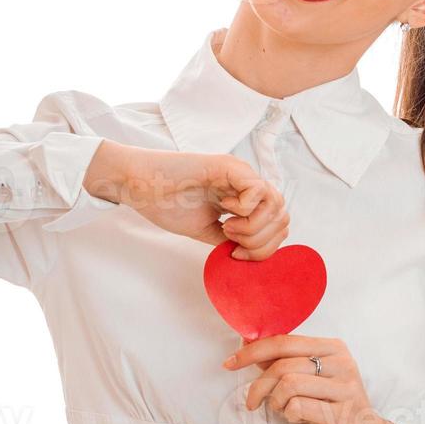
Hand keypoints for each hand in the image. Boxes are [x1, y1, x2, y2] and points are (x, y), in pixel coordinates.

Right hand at [96, 145, 289, 259]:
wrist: (141, 186)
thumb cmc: (166, 204)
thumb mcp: (206, 230)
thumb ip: (230, 239)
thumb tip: (251, 257)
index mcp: (244, 198)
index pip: (278, 224)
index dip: (265, 247)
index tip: (236, 254)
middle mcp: (247, 184)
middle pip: (283, 216)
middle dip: (262, 241)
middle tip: (233, 242)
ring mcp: (240, 173)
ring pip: (276, 204)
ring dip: (253, 226)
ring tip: (228, 227)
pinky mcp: (229, 167)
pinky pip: (256, 191)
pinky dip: (244, 210)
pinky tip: (223, 209)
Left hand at [224, 334, 404, 423]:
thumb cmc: (333, 408)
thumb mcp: (311, 380)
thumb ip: (284, 362)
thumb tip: (248, 346)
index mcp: (334, 348)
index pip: (285, 340)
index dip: (253, 351)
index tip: (230, 363)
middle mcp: (343, 363)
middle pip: (283, 364)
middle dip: (259, 385)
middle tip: (252, 403)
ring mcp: (345, 389)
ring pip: (289, 385)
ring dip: (275, 402)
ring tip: (282, 410)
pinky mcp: (343, 415)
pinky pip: (299, 407)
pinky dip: (289, 414)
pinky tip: (297, 418)